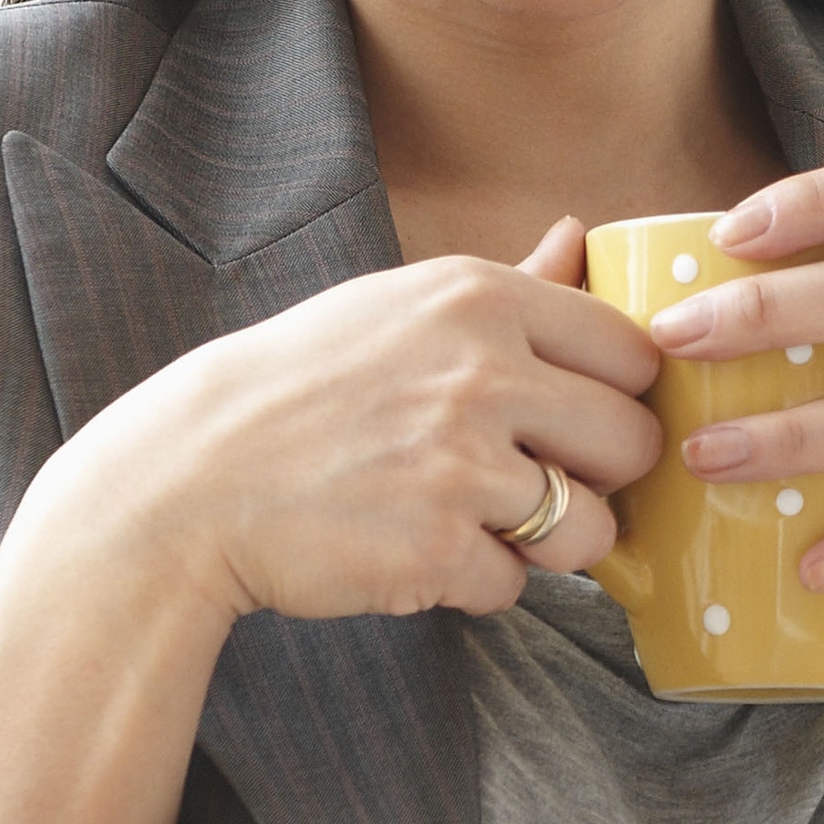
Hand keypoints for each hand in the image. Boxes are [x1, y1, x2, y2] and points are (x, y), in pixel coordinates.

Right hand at [87, 218, 665, 626]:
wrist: (189, 479)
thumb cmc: (301, 390)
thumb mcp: (398, 308)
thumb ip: (511, 283)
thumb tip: (577, 237)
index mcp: (480, 299)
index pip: (633, 352)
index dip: (617, 397)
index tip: (579, 419)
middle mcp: (481, 372)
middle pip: (633, 443)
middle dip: (598, 476)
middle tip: (536, 480)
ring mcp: (461, 465)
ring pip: (589, 527)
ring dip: (545, 541)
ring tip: (474, 520)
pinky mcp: (437, 550)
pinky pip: (515, 585)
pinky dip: (474, 582)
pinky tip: (416, 550)